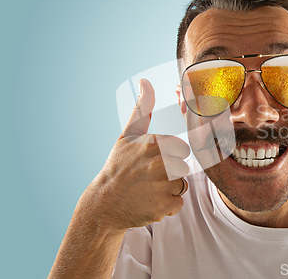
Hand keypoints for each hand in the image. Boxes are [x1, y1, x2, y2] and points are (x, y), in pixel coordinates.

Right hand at [82, 78, 189, 229]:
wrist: (103, 204)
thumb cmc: (118, 166)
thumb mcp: (127, 135)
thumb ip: (142, 109)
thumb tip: (145, 81)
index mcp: (155, 143)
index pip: (182, 149)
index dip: (169, 156)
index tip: (151, 161)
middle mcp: (160, 163)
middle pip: (184, 167)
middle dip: (171, 173)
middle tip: (148, 177)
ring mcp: (162, 185)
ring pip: (182, 185)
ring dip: (169, 190)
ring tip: (147, 189)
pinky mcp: (164, 206)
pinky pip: (178, 203)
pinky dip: (166, 206)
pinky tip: (149, 202)